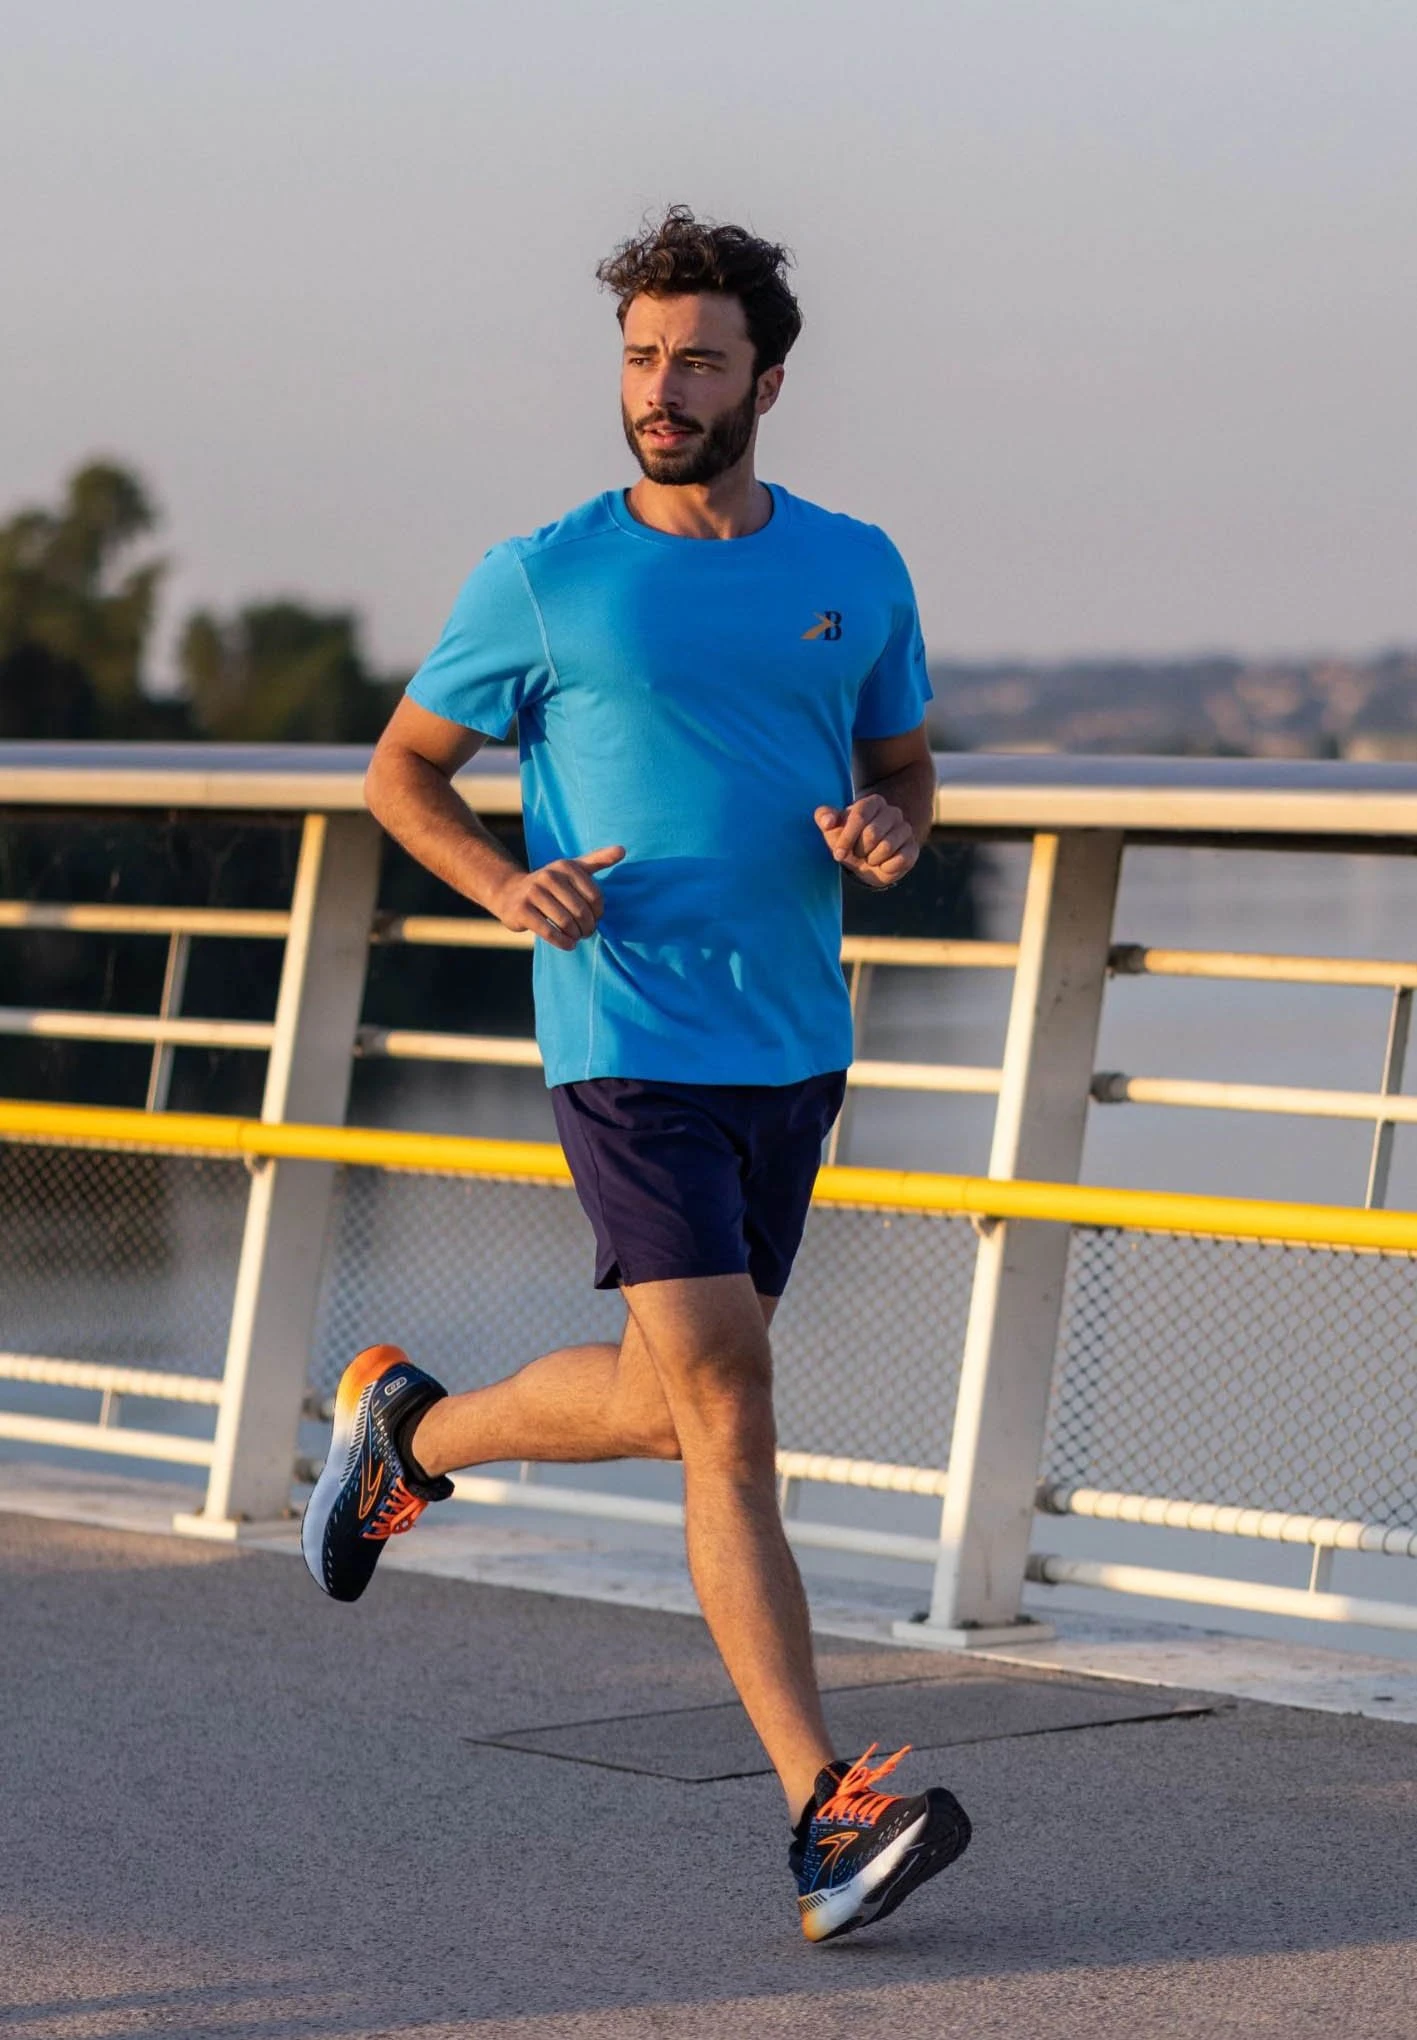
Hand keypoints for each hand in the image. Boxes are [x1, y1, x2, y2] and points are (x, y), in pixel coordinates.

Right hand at [492, 845, 624, 950]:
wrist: (510, 893)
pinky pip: (549, 931)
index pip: (595, 896)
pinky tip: (568, 944)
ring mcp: (533, 893)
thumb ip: (598, 859)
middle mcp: (549, 876)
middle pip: (581, 911)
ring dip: (575, 935)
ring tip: (576, 937)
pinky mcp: (522, 910)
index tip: (594, 919)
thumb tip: (623, 850)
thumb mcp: (573, 868)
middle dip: (587, 927)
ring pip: (566, 922)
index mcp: (566, 866)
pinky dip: (563, 942)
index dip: (598, 913)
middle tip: (586, 932)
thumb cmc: (551, 885)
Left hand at [813, 795, 917, 889]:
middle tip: (858, 853)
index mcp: (873, 802)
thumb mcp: (832, 830)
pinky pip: (899, 860)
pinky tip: (883, 864)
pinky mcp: (913, 848)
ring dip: (872, 859)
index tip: (838, 853)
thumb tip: (828, 821)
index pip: (860, 816)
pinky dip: (885, 867)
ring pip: (886, 848)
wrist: (865, 863)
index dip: (847, 837)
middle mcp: (893, 812)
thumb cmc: (848, 842)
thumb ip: (824, 818)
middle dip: (859, 850)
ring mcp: (905, 829)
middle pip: (872, 833)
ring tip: (870, 857)